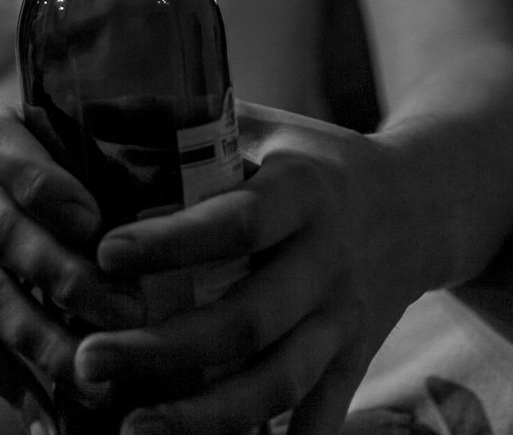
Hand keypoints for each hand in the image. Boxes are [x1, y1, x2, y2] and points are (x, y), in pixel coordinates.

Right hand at [0, 105, 146, 433]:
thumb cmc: (30, 167)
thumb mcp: (54, 140)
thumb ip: (102, 155)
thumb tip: (177, 187)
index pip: (11, 155)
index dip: (49, 190)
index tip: (94, 225)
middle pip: (6, 233)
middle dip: (66, 277)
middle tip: (128, 313)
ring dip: (43, 341)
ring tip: (97, 378)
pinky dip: (7, 381)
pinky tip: (48, 415)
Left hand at [73, 106, 430, 434]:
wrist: (423, 203)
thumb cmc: (316, 159)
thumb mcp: (265, 126)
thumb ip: (189, 120)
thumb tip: (95, 109)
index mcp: (304, 192)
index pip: (237, 221)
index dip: (173, 242)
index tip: (106, 253)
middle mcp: (328, 260)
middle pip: (249, 319)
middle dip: (166, 349)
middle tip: (88, 360)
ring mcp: (345, 319)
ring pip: (278, 382)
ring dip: (204, 416)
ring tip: (128, 429)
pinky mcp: (356, 361)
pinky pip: (318, 419)